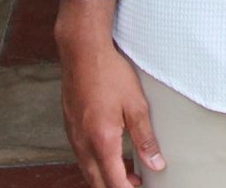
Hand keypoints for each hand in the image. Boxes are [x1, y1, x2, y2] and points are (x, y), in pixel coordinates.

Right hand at [55, 0, 165, 187]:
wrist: (82, 50)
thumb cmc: (108, 72)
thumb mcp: (135, 104)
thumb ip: (145, 138)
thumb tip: (156, 163)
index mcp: (101, 140)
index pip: (114, 183)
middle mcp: (83, 143)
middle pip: (97, 182)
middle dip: (115, 187)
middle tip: (136, 183)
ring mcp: (73, 135)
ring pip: (87, 170)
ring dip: (105, 177)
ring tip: (126, 172)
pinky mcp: (69, 126)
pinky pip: (81, 155)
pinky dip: (95, 162)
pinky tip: (107, 152)